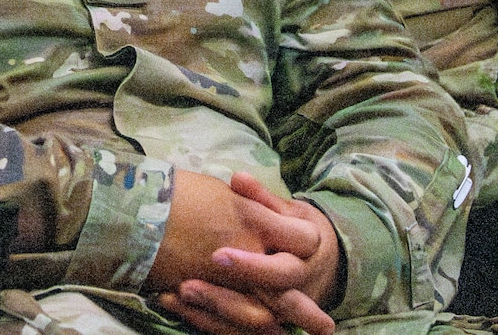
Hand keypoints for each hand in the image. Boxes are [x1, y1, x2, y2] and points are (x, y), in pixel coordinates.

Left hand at [154, 172, 339, 334]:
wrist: (322, 260)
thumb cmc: (295, 228)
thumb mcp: (287, 209)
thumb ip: (262, 198)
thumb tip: (238, 178)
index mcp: (308, 256)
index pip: (282, 267)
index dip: (251, 267)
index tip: (217, 255)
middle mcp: (300, 289)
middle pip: (266, 304)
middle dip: (228, 298)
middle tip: (187, 286)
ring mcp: (285, 311)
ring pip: (253, 323)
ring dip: (213, 311)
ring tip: (178, 293)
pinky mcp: (268, 322)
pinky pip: (237, 331)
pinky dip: (206, 320)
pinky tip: (175, 302)